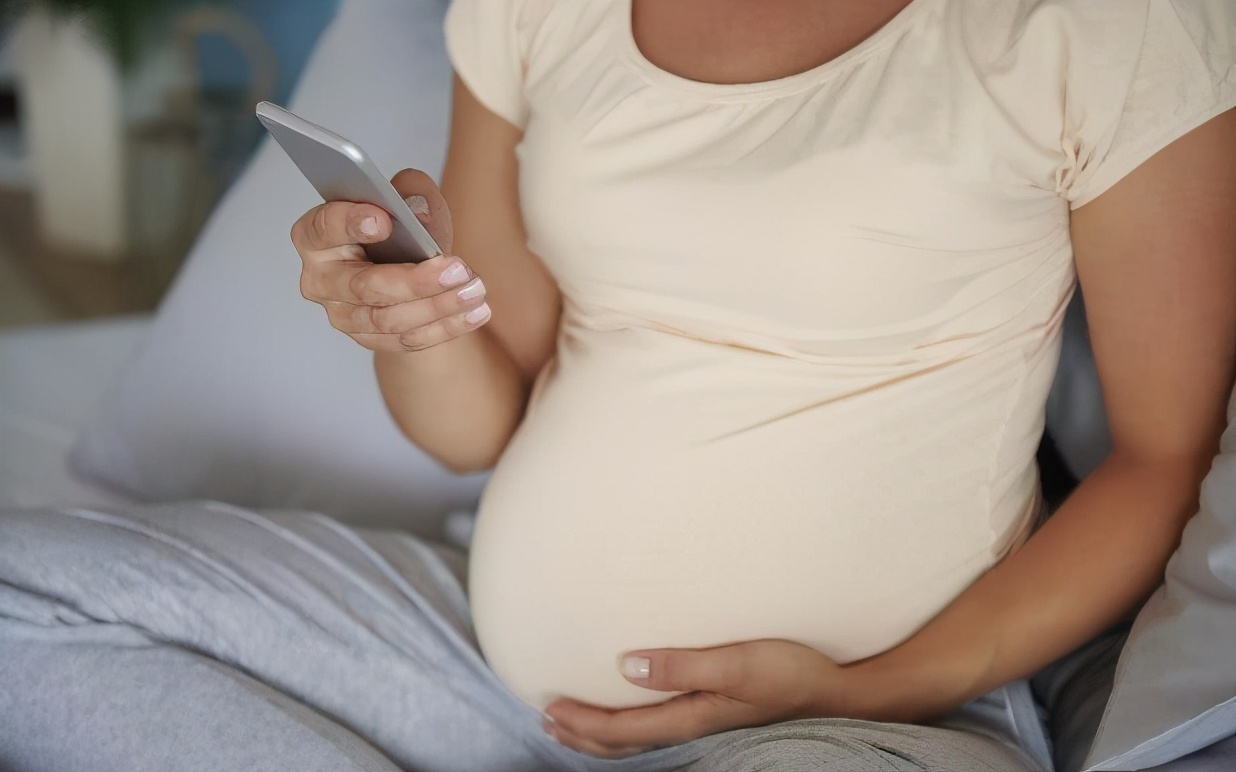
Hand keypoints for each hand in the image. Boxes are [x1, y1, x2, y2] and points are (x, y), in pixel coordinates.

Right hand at [290, 168, 490, 351]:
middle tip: (456, 268)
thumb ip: (409, 195)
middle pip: (365, 286)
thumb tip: (418, 210)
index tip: (384, 220)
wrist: (401, 270)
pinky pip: (407, 340)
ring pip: (389, 320)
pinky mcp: (370, 339)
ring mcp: (344, 315)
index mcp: (317, 236)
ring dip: (438, 306)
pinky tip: (475, 313)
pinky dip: (446, 327)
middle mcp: (322, 280)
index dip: (351, 223)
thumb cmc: (396, 232)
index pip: (326, 228)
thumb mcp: (404, 202)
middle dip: (416, 280)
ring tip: (474, 290)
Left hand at [543, 639, 851, 758]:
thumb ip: (682, 664)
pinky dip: (630, 724)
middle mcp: (693, 725)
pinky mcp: (716, 712)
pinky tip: (630, 711)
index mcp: (692, 716)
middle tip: (546, 722)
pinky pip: (659, 725)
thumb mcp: (737, 662)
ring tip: (572, 725)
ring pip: (640, 737)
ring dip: (602, 734)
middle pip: (625, 741)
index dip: (584, 723)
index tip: (549, 709)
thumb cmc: (790, 670)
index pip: (624, 729)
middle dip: (583, 734)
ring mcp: (705, 722)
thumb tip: (626, 665)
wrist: (836, 689)